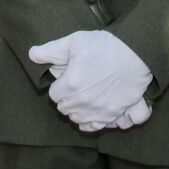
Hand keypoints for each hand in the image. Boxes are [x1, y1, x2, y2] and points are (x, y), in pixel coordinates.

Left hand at [29, 30, 151, 130]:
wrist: (137, 52)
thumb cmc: (105, 45)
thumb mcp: (75, 41)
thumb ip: (51, 50)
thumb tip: (32, 54)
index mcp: (70, 86)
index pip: (54, 95)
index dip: (59, 85)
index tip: (66, 77)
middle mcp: (83, 103)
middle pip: (66, 110)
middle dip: (67, 100)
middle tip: (75, 87)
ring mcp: (101, 111)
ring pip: (82, 122)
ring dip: (80, 113)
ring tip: (85, 101)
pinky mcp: (118, 113)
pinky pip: (106, 127)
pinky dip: (102, 122)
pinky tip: (102, 114)